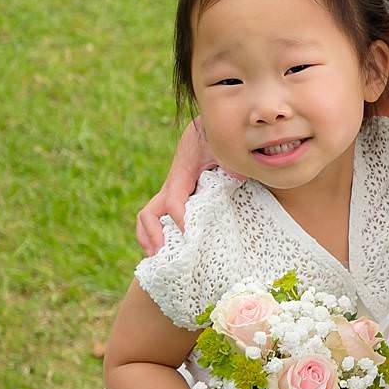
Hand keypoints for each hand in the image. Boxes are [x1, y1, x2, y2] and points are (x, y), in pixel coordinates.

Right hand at [134, 120, 218, 255]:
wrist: (204, 130)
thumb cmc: (214, 139)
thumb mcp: (224, 149)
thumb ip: (231, 163)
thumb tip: (240, 178)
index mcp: (182, 174)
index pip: (174, 200)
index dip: (178, 218)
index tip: (188, 235)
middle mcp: (171, 185)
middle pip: (150, 212)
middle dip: (152, 234)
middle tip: (161, 254)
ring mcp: (170, 192)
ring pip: (148, 216)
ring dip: (148, 237)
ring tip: (155, 257)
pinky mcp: (175, 196)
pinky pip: (158, 216)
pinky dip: (155, 233)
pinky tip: (164, 249)